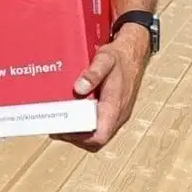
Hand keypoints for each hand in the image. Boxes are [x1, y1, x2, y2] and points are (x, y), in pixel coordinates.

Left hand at [60, 25, 148, 150]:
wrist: (134, 52)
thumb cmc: (120, 57)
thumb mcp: (105, 59)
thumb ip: (93, 74)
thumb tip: (79, 88)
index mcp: (115, 106)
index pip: (99, 136)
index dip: (79, 139)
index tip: (62, 131)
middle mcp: (118, 114)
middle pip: (96, 139)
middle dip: (75, 137)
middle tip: (57, 128)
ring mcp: (117, 114)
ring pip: (98, 133)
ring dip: (80, 132)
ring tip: (62, 123)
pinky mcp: (114, 110)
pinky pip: (100, 124)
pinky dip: (86, 124)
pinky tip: (74, 115)